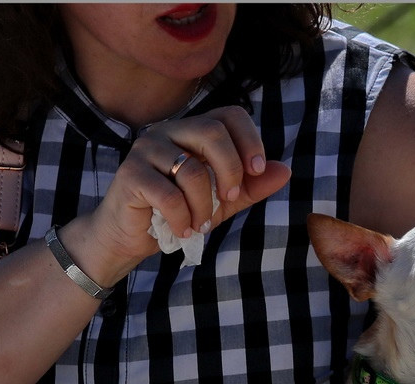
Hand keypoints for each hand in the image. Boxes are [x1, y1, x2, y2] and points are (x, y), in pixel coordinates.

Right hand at [82, 105, 291, 280]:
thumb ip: (251, 187)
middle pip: (212, 132)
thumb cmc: (178, 213)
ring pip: (192, 169)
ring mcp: (146, 149)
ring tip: (201, 224)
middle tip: (230, 200)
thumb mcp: (222, 202)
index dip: (250, 141)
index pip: (230, 115)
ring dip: (204, 206)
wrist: (131, 237)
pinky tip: (183, 229)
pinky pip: (168, 194)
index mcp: (193, 131)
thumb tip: (284, 171)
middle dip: (231, 171)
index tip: (256, 172)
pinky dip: (183, 218)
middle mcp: (169, 131)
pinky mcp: (130, 174)